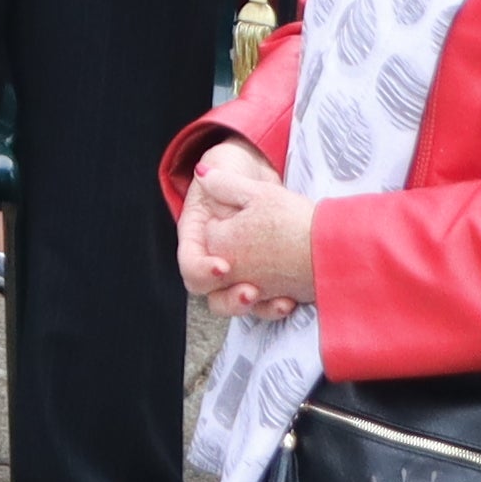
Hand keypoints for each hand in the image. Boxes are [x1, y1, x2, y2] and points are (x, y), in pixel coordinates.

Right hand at [181, 143, 316, 317]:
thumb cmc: (240, 176)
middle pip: (211, 293)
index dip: (201, 270)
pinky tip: (290, 302)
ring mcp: (237, 274)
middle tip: (251, 292)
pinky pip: (263, 303)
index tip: (223, 267)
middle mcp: (213, 261)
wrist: (263, 183)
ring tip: (279, 302)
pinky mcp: (261, 280)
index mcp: (198, 238)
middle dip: (230, 299)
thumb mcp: (232, 173)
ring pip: (236, 303)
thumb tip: (204, 174)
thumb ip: (220, 178)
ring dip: (256, 308)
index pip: (190, 264)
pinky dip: (276, 307)